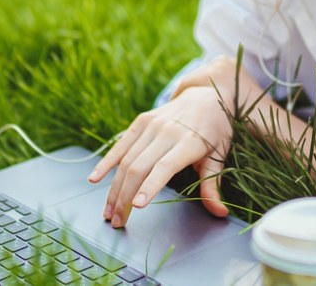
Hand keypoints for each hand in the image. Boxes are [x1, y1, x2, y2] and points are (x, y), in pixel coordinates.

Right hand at [87, 86, 235, 227]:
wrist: (206, 93)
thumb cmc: (215, 130)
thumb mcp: (219, 156)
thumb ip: (212, 186)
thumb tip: (220, 213)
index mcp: (189, 142)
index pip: (164, 167)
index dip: (149, 186)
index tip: (136, 206)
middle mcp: (167, 132)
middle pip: (140, 167)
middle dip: (125, 197)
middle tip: (117, 221)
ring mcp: (152, 125)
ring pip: (127, 160)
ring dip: (115, 188)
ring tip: (108, 211)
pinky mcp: (141, 121)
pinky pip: (121, 145)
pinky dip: (106, 163)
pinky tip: (94, 179)